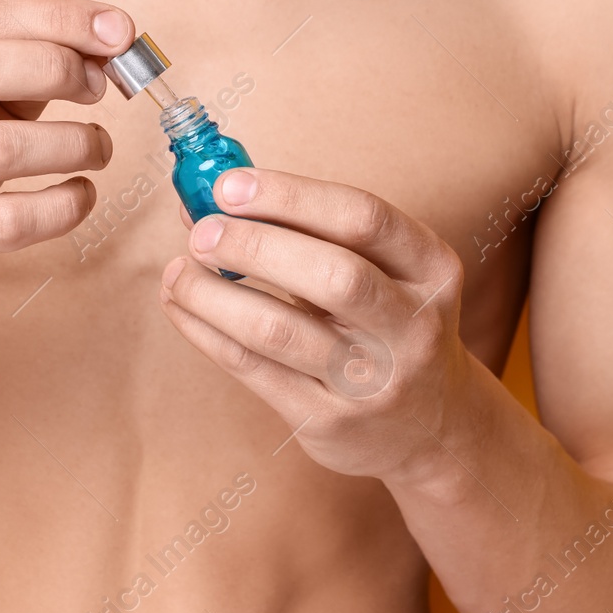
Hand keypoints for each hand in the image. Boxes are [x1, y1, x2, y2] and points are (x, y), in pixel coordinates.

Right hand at [0, 0, 133, 314]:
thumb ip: (33, 66)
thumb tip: (110, 45)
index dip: (59, 16)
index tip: (118, 31)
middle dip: (55, 68)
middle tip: (100, 88)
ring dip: (72, 143)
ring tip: (97, 148)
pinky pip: (9, 220)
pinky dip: (63, 205)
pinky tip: (80, 196)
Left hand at [158, 168, 469, 482]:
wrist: (434, 426)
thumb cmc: (386, 325)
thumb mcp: (380, 273)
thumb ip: (304, 232)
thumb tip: (206, 202)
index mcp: (431, 270)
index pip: (364, 218)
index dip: (291, 196)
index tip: (231, 186)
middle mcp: (413, 325)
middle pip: (332, 275)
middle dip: (254, 245)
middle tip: (201, 233)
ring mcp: (373, 381)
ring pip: (280, 329)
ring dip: (214, 294)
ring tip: (179, 272)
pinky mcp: (330, 422)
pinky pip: (253, 368)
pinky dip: (206, 331)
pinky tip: (182, 307)